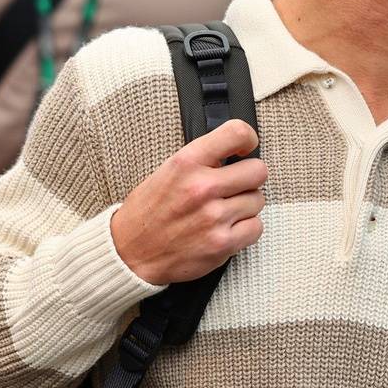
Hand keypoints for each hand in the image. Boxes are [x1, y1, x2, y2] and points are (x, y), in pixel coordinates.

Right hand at [111, 119, 266, 284]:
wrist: (129, 254)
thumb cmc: (147, 213)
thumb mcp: (167, 171)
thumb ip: (201, 160)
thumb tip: (234, 154)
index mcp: (186, 163)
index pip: (236, 133)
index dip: (248, 140)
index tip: (244, 149)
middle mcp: (202, 187)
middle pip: (258, 171)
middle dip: (249, 177)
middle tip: (235, 185)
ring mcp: (214, 217)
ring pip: (258, 200)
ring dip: (245, 206)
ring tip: (223, 211)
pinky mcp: (222, 244)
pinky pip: (256, 228)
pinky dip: (246, 229)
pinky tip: (226, 228)